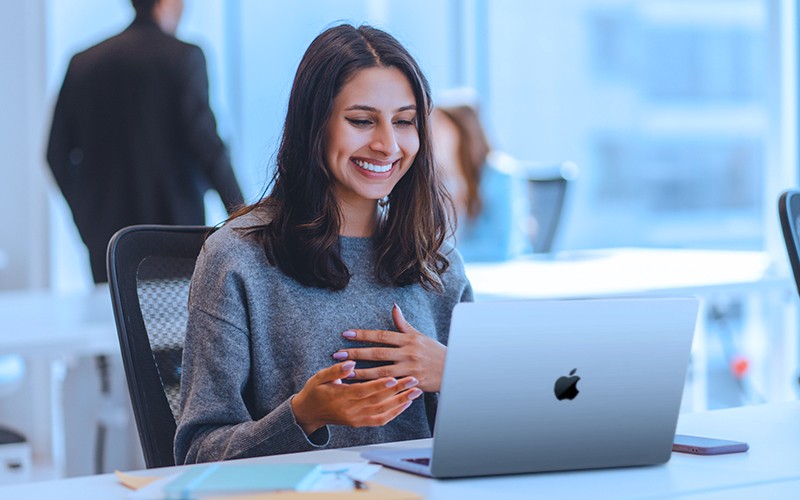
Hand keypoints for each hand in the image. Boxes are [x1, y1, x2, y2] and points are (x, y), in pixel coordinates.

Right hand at [290, 360, 421, 434]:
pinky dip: (394, 413)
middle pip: (378, 401)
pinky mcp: (360, 423)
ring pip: (383, 411)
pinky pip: (380, 420)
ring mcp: (356, 418)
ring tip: (415, 392)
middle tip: (413, 380)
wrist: (308, 413)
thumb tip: (350, 363)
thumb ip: (335, 370)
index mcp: (341, 397)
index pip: (364, 391)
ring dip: (401, 402)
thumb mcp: (319, 377)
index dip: (380, 385)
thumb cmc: (314, 391)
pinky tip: (405, 404)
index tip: (394, 377)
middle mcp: (351, 410)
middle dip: (397, 391)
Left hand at [332, 303, 445, 391]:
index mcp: (408, 339)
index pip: (381, 335)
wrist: (453, 369)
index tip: (345, 334)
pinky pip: (390, 386)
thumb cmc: (434, 351)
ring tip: (344, 372)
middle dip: (356, 353)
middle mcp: (407, 352)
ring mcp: (409, 369)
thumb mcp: (419, 335)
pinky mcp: (411, 383)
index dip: (362, 335)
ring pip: (380, 372)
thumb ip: (403, 323)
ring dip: (361, 372)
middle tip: (337, 353)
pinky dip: (375, 387)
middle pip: (377, 353)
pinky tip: (362, 388)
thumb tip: (393, 306)